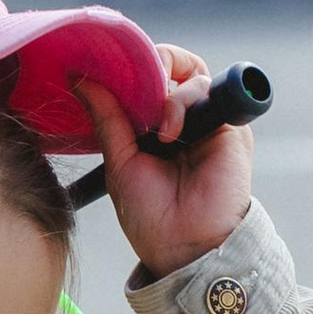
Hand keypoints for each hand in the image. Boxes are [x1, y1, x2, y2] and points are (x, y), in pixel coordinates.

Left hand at [74, 48, 252, 278]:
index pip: (152, 79)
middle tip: (135, 87)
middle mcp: (187, 121)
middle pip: (175, 66)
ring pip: (192, 75)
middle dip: (154, 66)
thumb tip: (81, 78)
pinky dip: (183, 102)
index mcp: (159, 128)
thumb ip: (107, 117)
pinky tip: (171, 134)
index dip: (136, 72)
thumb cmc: (152, 217)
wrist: (183, 247)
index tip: (111, 78)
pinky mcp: (231, 129)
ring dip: (167, 98)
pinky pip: (208, 90)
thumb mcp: (119, 160)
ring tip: (159, 136)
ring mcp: (210, 123)